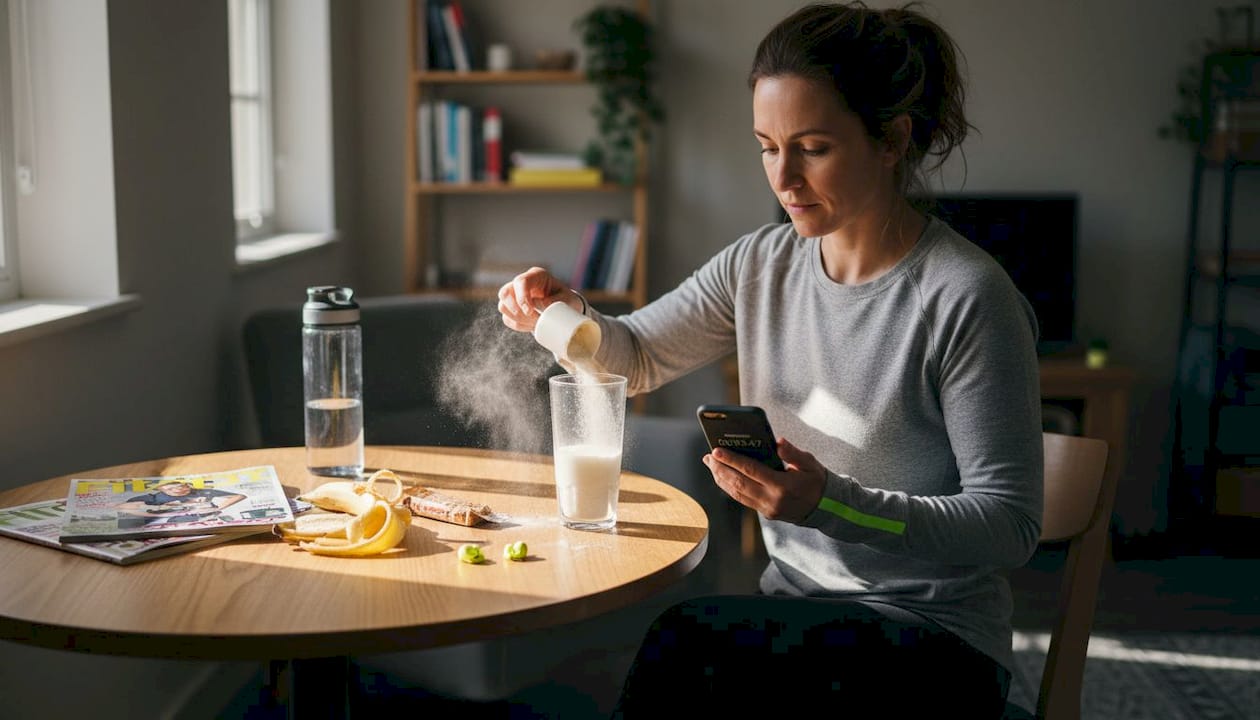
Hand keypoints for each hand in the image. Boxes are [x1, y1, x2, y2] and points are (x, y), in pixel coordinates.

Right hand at [497, 267, 579, 332]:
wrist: (565, 309)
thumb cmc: (567, 301)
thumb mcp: (568, 299)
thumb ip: (556, 301)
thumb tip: (539, 305)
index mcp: (536, 276)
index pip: (521, 282)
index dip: (522, 298)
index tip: (530, 312)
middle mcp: (522, 284)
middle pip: (505, 293)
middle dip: (516, 310)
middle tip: (534, 319)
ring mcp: (514, 296)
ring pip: (503, 307)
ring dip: (518, 319)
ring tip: (536, 323)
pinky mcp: (512, 309)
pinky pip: (507, 319)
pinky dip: (518, 325)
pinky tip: (531, 326)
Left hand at [705, 438, 825, 522]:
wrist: (827, 508)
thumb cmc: (817, 481)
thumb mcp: (809, 463)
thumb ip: (793, 453)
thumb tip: (778, 441)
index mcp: (782, 486)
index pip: (751, 471)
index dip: (731, 460)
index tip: (716, 451)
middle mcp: (771, 500)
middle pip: (738, 483)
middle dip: (720, 469)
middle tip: (708, 457)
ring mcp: (767, 509)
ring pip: (737, 493)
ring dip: (721, 478)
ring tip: (711, 465)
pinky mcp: (765, 513)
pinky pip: (742, 499)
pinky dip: (730, 488)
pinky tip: (723, 477)